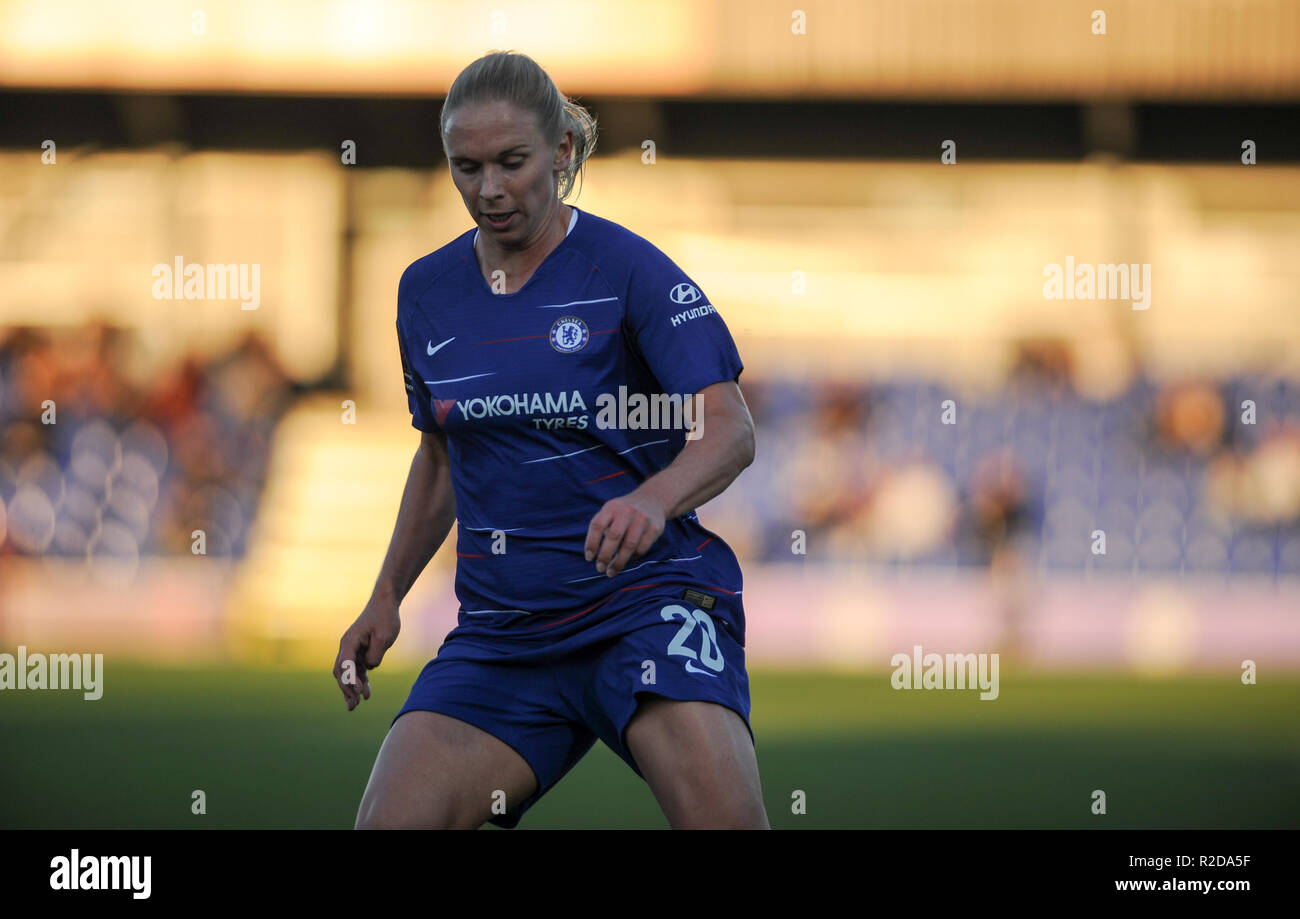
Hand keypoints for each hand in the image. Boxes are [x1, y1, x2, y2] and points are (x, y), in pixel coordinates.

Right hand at [334, 594, 400, 710]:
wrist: (385, 604)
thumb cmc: (384, 618)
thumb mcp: (384, 637)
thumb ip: (375, 655)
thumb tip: (369, 668)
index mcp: (349, 642)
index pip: (345, 665)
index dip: (350, 680)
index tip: (359, 692)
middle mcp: (347, 647)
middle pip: (342, 673)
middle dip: (346, 690)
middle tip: (354, 705)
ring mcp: (353, 649)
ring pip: (348, 674)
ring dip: (352, 689)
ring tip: (356, 705)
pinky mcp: (361, 651)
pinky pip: (357, 670)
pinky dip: (360, 681)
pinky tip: (366, 693)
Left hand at [584, 490, 666, 577]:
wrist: (652, 500)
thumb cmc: (624, 512)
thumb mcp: (611, 511)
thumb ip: (601, 528)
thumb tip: (593, 555)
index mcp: (612, 507)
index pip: (598, 525)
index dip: (591, 543)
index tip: (589, 558)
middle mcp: (627, 511)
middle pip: (614, 536)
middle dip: (605, 555)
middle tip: (600, 568)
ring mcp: (642, 519)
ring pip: (629, 545)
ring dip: (619, 562)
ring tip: (611, 571)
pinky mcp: (655, 528)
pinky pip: (642, 548)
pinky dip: (632, 558)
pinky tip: (627, 561)